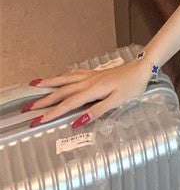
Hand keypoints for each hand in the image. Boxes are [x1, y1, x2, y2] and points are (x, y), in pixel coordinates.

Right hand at [23, 59, 152, 128]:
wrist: (142, 67)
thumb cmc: (132, 85)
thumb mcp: (118, 101)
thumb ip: (98, 111)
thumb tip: (77, 121)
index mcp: (92, 90)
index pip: (68, 104)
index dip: (52, 113)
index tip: (37, 121)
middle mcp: (88, 82)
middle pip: (62, 91)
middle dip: (45, 100)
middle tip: (28, 107)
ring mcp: (90, 76)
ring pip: (66, 80)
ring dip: (50, 83)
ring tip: (35, 85)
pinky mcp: (95, 73)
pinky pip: (74, 74)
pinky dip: (63, 76)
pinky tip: (59, 77)